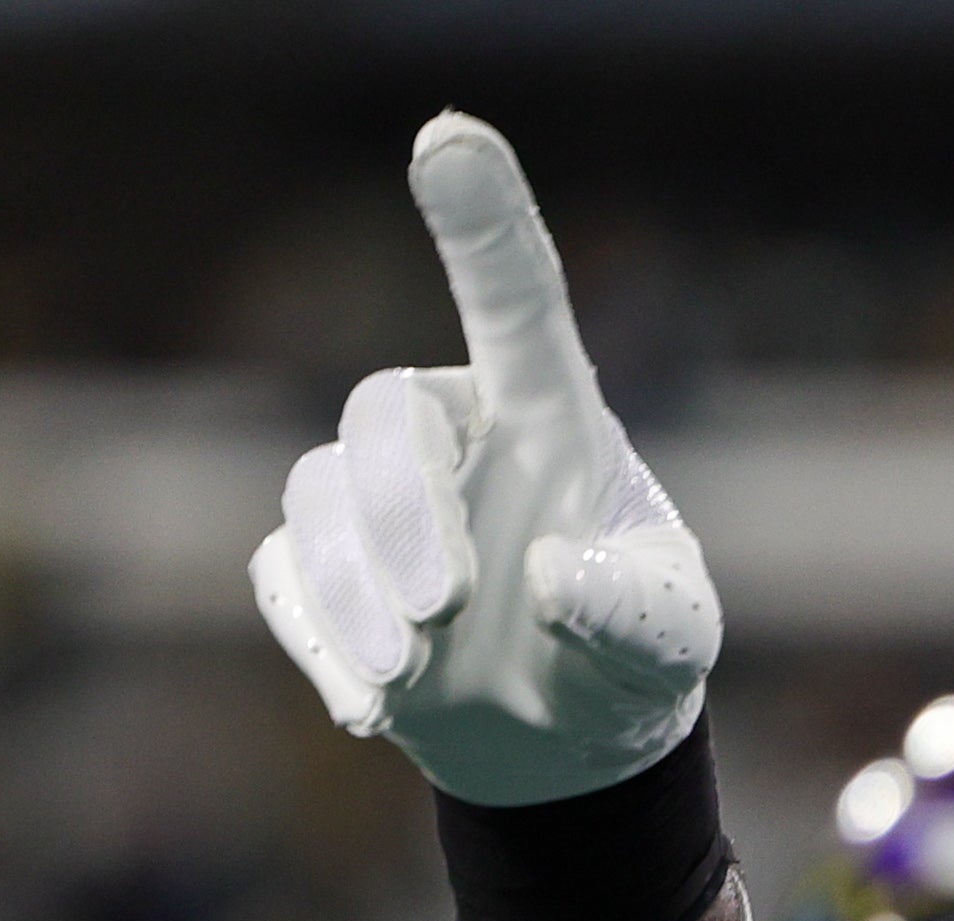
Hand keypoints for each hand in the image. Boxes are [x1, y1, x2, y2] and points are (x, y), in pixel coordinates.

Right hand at [249, 113, 718, 805]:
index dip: (481, 220)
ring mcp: (372, 497)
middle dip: (403, 510)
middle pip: (383, 415)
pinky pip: (283, 579)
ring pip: (320, 501)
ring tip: (418, 677)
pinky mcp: (317, 568)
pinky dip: (323, 643)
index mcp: (548, 415)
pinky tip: (374, 709)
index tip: (450, 140)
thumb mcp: (670, 642)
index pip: (514, 300)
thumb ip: (633, 609)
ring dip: (360, 592)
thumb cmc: (631, 659)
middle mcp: (451, 434)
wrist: (564, 746)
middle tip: (447, 609)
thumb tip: (552, 575)